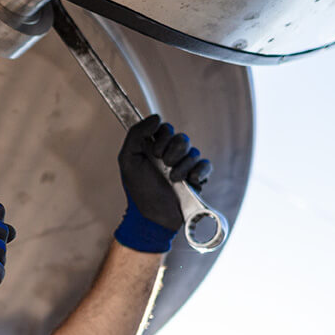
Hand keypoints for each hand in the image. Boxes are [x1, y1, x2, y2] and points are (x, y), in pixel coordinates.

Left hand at [115, 114, 212, 251]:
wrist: (151, 216)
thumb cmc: (138, 190)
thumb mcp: (128, 160)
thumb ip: (136, 134)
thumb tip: (156, 117)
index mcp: (153, 148)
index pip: (166, 128)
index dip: (163, 137)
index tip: (155, 152)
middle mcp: (169, 155)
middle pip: (182, 138)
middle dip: (173, 152)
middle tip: (164, 165)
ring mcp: (184, 166)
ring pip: (194, 153)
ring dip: (183, 166)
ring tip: (173, 179)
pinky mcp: (196, 179)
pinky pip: (206, 166)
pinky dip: (200, 172)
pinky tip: (190, 180)